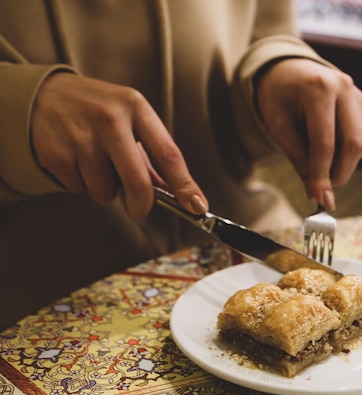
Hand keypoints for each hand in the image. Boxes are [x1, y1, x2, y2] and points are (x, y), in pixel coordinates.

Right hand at [31, 72, 207, 217]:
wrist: (42, 95)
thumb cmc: (96, 110)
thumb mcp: (128, 118)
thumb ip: (151, 155)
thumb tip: (176, 193)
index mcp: (136, 107)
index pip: (168, 154)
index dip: (185, 185)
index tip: (197, 206)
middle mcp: (110, 119)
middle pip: (138, 182)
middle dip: (141, 205)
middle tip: (138, 209)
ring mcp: (81, 136)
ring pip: (105, 192)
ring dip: (104, 190)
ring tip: (96, 165)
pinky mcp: (56, 152)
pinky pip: (79, 189)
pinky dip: (81, 184)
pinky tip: (76, 161)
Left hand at [255, 58, 361, 210]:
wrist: (285, 68)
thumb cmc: (277, 95)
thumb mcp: (278, 126)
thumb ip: (299, 160)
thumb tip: (317, 194)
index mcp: (319, 88)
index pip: (325, 143)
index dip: (323, 175)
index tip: (321, 199)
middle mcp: (343, 87)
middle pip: (353, 144)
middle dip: (339, 173)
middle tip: (322, 189)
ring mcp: (355, 93)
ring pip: (359, 143)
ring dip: (342, 165)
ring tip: (318, 166)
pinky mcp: (359, 102)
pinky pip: (357, 136)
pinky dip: (343, 152)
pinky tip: (324, 148)